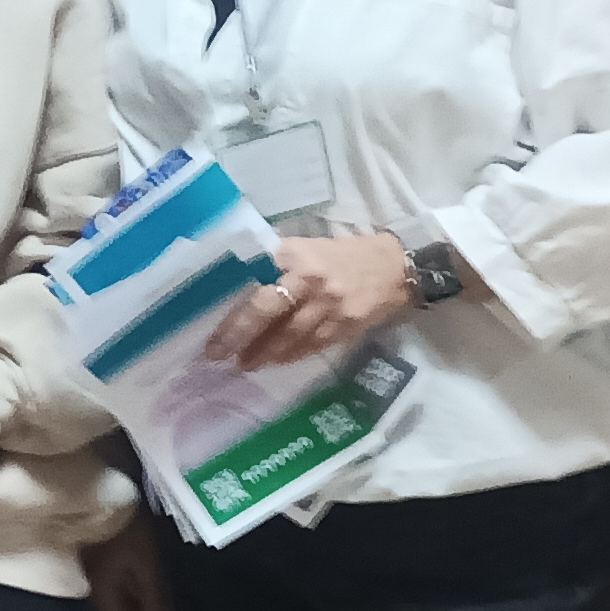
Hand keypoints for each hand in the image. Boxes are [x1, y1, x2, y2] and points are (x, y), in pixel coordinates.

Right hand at [84, 521, 175, 610]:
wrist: (102, 494)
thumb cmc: (127, 529)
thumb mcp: (145, 565)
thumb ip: (152, 602)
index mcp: (104, 596)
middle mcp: (96, 593)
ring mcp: (95, 579)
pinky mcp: (99, 567)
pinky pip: (118, 596)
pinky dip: (135, 605)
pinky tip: (148, 602)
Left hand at [209, 231, 412, 371]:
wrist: (396, 267)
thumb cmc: (344, 255)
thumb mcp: (309, 247)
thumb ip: (278, 261)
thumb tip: (240, 281)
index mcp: (296, 254)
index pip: (255, 276)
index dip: (234, 299)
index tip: (213, 316)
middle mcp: (310, 278)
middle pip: (267, 308)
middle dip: (239, 332)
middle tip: (217, 352)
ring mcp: (329, 304)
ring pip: (289, 333)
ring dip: (263, 352)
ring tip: (244, 363)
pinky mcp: (346, 325)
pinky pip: (312, 345)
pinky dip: (290, 355)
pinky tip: (274, 362)